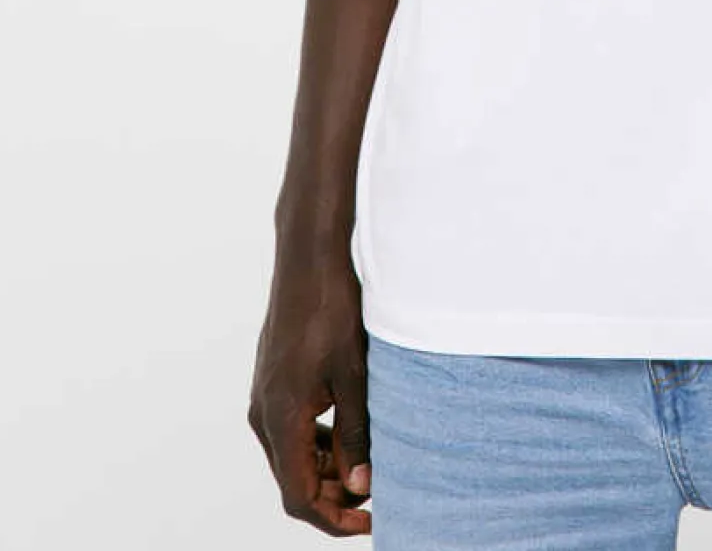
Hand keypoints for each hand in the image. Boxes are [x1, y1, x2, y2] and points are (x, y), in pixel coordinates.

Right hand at [248, 248, 372, 535]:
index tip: (369, 523)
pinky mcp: (273, 381)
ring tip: (369, 467)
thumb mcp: (356, 374)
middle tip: (378, 497)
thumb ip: (357, 434)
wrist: (310, 256)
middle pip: (293, 481)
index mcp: (281, 417)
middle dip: (333, 498)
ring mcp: (265, 395)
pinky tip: (349, 434)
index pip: (298, 497)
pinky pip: (291, 429)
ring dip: (326, 471)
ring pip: (291, 456)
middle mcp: (264, 412)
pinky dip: (317, 444)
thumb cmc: (333, 308)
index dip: (333, 519)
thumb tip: (362, 486)